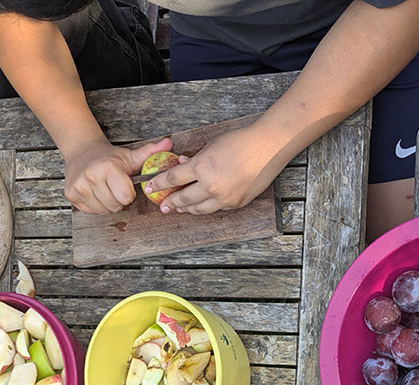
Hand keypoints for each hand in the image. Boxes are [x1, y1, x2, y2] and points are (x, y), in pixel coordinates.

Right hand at [64, 136, 173, 213]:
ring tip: (106, 189)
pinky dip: (96, 206)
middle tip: (115, 187)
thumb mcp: (130, 155)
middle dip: (119, 200)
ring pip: (103, 211)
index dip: (129, 193)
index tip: (125, 185)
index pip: (126, 197)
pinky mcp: (71, 195)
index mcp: (108, 167)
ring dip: (108, 204)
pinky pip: (91, 211)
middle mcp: (91, 176)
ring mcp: (79, 187)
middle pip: (115, 206)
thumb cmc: (109, 158)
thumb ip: (150, 153)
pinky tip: (96, 192)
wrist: (81, 151)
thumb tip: (168, 144)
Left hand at [144, 122, 283, 214]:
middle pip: (184, 199)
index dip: (159, 184)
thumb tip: (184, 165)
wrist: (267, 148)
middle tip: (163, 206)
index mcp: (202, 168)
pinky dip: (207, 206)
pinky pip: (217, 208)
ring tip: (181, 208)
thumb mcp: (212, 146)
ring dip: (188, 209)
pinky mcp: (236, 203)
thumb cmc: (241, 141)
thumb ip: (196, 159)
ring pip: (200, 209)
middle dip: (171, 203)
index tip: (150, 188)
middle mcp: (211, 186)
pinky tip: (202, 205)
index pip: (173, 179)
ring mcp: (225, 198)